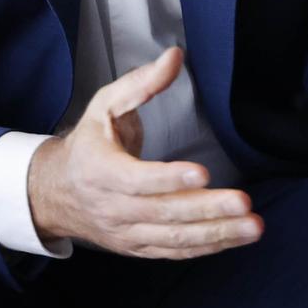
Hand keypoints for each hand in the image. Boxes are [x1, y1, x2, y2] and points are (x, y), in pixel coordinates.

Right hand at [26, 47, 261, 258]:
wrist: (55, 193)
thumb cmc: (88, 144)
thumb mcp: (104, 105)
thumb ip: (141, 83)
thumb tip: (175, 56)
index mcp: (101, 170)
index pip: (136, 180)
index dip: (168, 179)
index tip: (201, 173)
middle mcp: (114, 208)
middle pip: (163, 213)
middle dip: (207, 209)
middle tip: (243, 203)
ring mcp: (126, 232)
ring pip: (173, 238)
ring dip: (216, 233)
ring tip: (252, 226)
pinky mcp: (138, 247)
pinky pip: (174, 251)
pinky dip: (206, 247)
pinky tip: (235, 237)